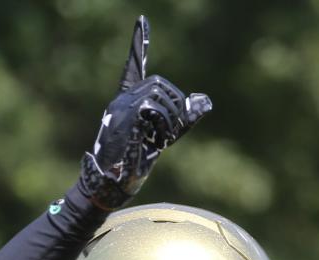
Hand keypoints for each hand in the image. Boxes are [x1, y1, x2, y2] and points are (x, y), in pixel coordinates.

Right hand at [79, 16, 211, 209]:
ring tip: (162, 140)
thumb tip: (205, 101)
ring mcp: (121, 106)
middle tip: (171, 132)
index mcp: (129, 100)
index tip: (142, 20)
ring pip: (158, 94)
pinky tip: (156, 142)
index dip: (139, 44)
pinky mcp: (125, 118)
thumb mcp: (163, 137)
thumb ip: (182, 119)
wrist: (113, 181)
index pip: (134, 66)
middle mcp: (122, 98)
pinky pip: (153, 109)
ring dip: (171, 119)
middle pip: (159, 83)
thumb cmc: (134, 161)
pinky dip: (163, 126)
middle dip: (175, 105)